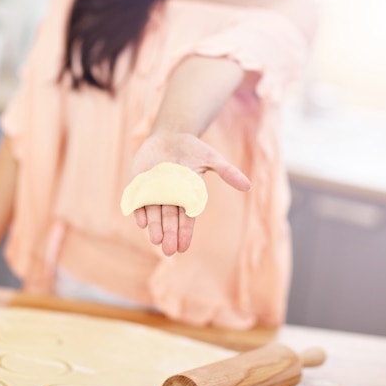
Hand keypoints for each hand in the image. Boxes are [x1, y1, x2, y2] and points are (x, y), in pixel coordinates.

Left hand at [129, 131, 250, 255]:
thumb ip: (227, 172)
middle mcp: (169, 197)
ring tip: (156, 241)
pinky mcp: (138, 182)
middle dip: (169, 235)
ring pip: (153, 213)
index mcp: (186, 196)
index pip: (186, 218)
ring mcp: (152, 191)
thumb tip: (248, 186)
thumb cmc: (193, 149)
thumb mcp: (211, 158)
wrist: (169, 135)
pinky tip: (141, 221)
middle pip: (169, 220)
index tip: (183, 248)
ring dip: (154, 227)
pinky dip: (139, 210)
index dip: (185, 233)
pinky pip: (137, 199)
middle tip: (168, 250)